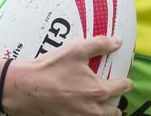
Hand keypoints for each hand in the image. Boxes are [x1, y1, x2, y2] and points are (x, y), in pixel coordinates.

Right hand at [2, 36, 131, 115]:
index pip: (123, 88)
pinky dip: (86, 114)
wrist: (25, 88)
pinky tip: (79, 105)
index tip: (123, 78)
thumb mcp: (76, 50)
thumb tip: (117, 42)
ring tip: (96, 101)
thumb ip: (100, 44)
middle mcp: (92, 110)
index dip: (125, 81)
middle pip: (115, 111)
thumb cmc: (50, 68)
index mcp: (98, 91)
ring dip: (103, 111)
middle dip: (115, 101)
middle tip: (109, 91)